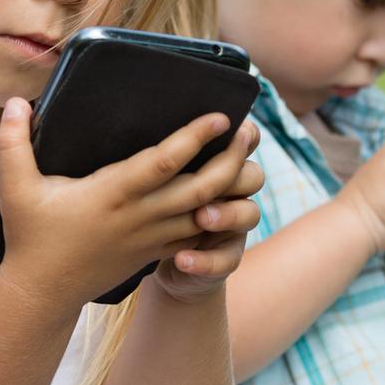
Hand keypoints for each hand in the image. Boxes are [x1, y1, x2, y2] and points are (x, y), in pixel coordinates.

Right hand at [0, 98, 253, 305]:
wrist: (44, 292)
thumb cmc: (31, 237)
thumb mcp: (15, 188)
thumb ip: (13, 142)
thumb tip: (12, 102)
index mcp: (111, 194)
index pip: (163, 163)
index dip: (195, 137)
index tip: (220, 115)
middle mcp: (138, 216)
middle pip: (201, 187)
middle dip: (230, 158)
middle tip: (249, 130)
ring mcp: (151, 238)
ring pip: (207, 212)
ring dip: (232, 186)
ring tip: (247, 158)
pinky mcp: (153, 253)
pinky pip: (198, 236)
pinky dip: (220, 218)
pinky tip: (233, 198)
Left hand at [149, 120, 265, 302]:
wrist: (144, 255)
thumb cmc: (137, 200)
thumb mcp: (143, 175)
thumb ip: (153, 156)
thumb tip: (132, 126)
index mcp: (212, 164)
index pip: (241, 141)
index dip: (243, 134)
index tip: (228, 125)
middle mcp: (228, 191)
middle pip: (252, 175)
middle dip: (237, 171)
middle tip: (214, 171)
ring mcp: (230, 225)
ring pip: (249, 214)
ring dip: (228, 214)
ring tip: (202, 218)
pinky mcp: (222, 257)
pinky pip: (227, 259)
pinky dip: (206, 260)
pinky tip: (182, 259)